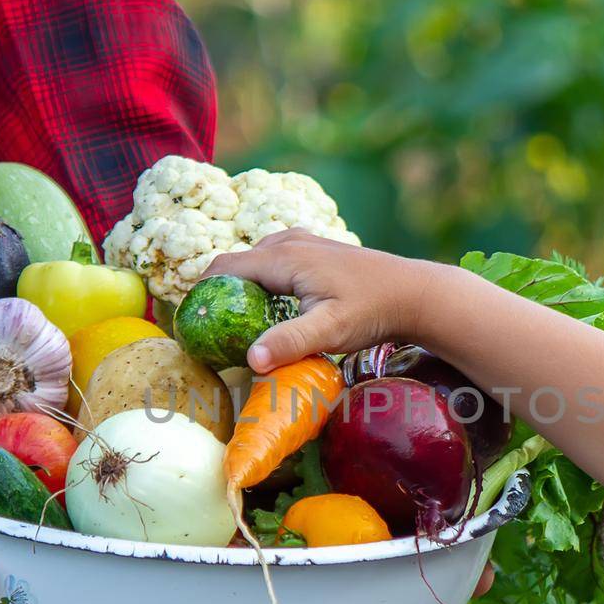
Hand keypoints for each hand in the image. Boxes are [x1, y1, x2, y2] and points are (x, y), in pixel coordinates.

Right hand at [204, 228, 449, 371]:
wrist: (415, 292)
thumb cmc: (372, 311)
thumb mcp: (329, 331)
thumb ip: (290, 342)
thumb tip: (251, 361)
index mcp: (282, 257)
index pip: (222, 268)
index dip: (199, 294)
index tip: (188, 323)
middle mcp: (287, 242)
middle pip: (235, 265)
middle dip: (217, 293)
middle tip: (208, 331)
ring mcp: (303, 242)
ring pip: (255, 262)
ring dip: (241, 288)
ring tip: (234, 323)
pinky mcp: (315, 251)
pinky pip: (273, 262)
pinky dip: (262, 281)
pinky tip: (270, 309)